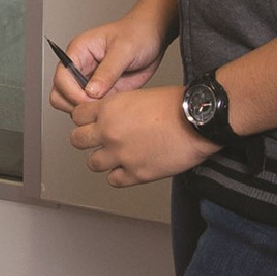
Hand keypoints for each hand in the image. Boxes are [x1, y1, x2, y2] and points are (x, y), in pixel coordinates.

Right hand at [48, 14, 167, 115]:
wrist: (155, 37)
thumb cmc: (138, 32)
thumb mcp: (125, 48)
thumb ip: (108, 70)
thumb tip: (91, 92)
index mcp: (79, 51)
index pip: (61, 77)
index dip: (72, 92)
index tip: (89, 98)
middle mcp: (80, 67)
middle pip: (60, 94)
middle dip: (75, 104)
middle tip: (98, 104)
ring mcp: (89, 81)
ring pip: (72, 104)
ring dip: (86, 110)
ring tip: (108, 103)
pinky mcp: (101, 92)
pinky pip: (91, 108)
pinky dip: (99, 111)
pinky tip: (114, 105)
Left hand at [69, 86, 218, 186]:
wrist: (199, 120)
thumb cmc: (178, 104)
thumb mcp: (142, 95)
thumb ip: (122, 108)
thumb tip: (112, 117)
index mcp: (111, 108)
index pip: (78, 115)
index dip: (85, 118)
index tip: (90, 121)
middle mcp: (110, 132)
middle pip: (77, 140)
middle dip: (87, 139)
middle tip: (100, 138)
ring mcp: (121, 155)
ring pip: (93, 163)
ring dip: (104, 158)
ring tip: (118, 154)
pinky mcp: (135, 174)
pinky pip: (114, 180)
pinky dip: (120, 174)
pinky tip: (131, 165)